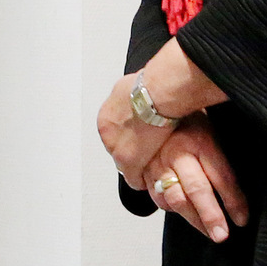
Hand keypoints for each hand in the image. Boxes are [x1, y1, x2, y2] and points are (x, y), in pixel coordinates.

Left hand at [98, 72, 178, 189]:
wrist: (159, 93)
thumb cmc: (155, 85)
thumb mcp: (134, 84)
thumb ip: (132, 95)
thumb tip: (139, 92)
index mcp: (107, 113)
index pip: (114, 131)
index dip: (129, 135)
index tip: (137, 138)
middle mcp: (107, 130)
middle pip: (117, 147)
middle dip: (131, 149)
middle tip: (146, 152)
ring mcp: (116, 147)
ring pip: (124, 162)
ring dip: (136, 164)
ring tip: (148, 167)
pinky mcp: (129, 161)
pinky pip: (132, 177)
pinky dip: (140, 179)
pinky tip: (148, 181)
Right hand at [141, 114, 247, 241]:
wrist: (150, 102)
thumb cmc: (187, 114)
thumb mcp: (211, 124)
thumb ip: (222, 151)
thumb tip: (243, 181)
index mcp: (200, 140)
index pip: (222, 176)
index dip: (234, 200)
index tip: (242, 218)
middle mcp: (179, 153)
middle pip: (197, 190)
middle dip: (211, 216)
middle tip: (222, 235)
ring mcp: (158, 162)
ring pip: (175, 198)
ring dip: (193, 219)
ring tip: (208, 233)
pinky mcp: (142, 169)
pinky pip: (156, 196)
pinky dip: (169, 208)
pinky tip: (182, 213)